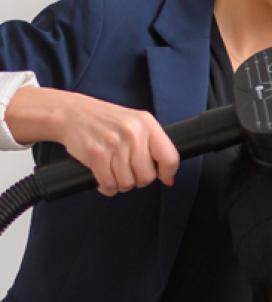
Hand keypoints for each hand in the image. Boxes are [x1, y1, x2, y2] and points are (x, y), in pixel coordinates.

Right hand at [7, 87, 178, 196]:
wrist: (72, 113)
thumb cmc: (106, 121)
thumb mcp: (136, 124)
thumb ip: (154, 146)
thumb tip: (168, 176)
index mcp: (147, 124)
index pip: (169, 157)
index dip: (167, 172)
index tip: (164, 177)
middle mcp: (132, 133)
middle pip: (147, 176)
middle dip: (139, 179)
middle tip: (130, 171)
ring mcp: (113, 144)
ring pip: (128, 183)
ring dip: (121, 183)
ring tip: (115, 172)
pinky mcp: (95, 155)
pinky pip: (109, 184)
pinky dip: (107, 187)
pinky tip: (105, 177)